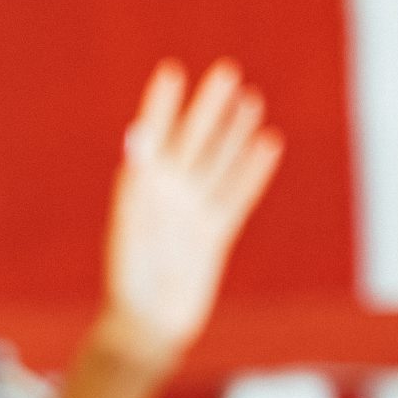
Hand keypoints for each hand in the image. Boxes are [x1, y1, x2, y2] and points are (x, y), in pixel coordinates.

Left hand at [99, 59, 283, 367]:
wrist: (147, 326)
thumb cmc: (130, 279)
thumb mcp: (131, 226)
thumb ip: (137, 182)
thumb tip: (137, 140)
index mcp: (139, 191)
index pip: (153, 137)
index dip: (162, 105)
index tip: (171, 72)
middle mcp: (166, 197)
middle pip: (191, 142)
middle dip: (208, 108)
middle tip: (226, 71)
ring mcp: (191, 214)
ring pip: (218, 163)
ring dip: (233, 132)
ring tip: (250, 99)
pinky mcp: (213, 234)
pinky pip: (237, 195)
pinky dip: (252, 170)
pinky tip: (267, 144)